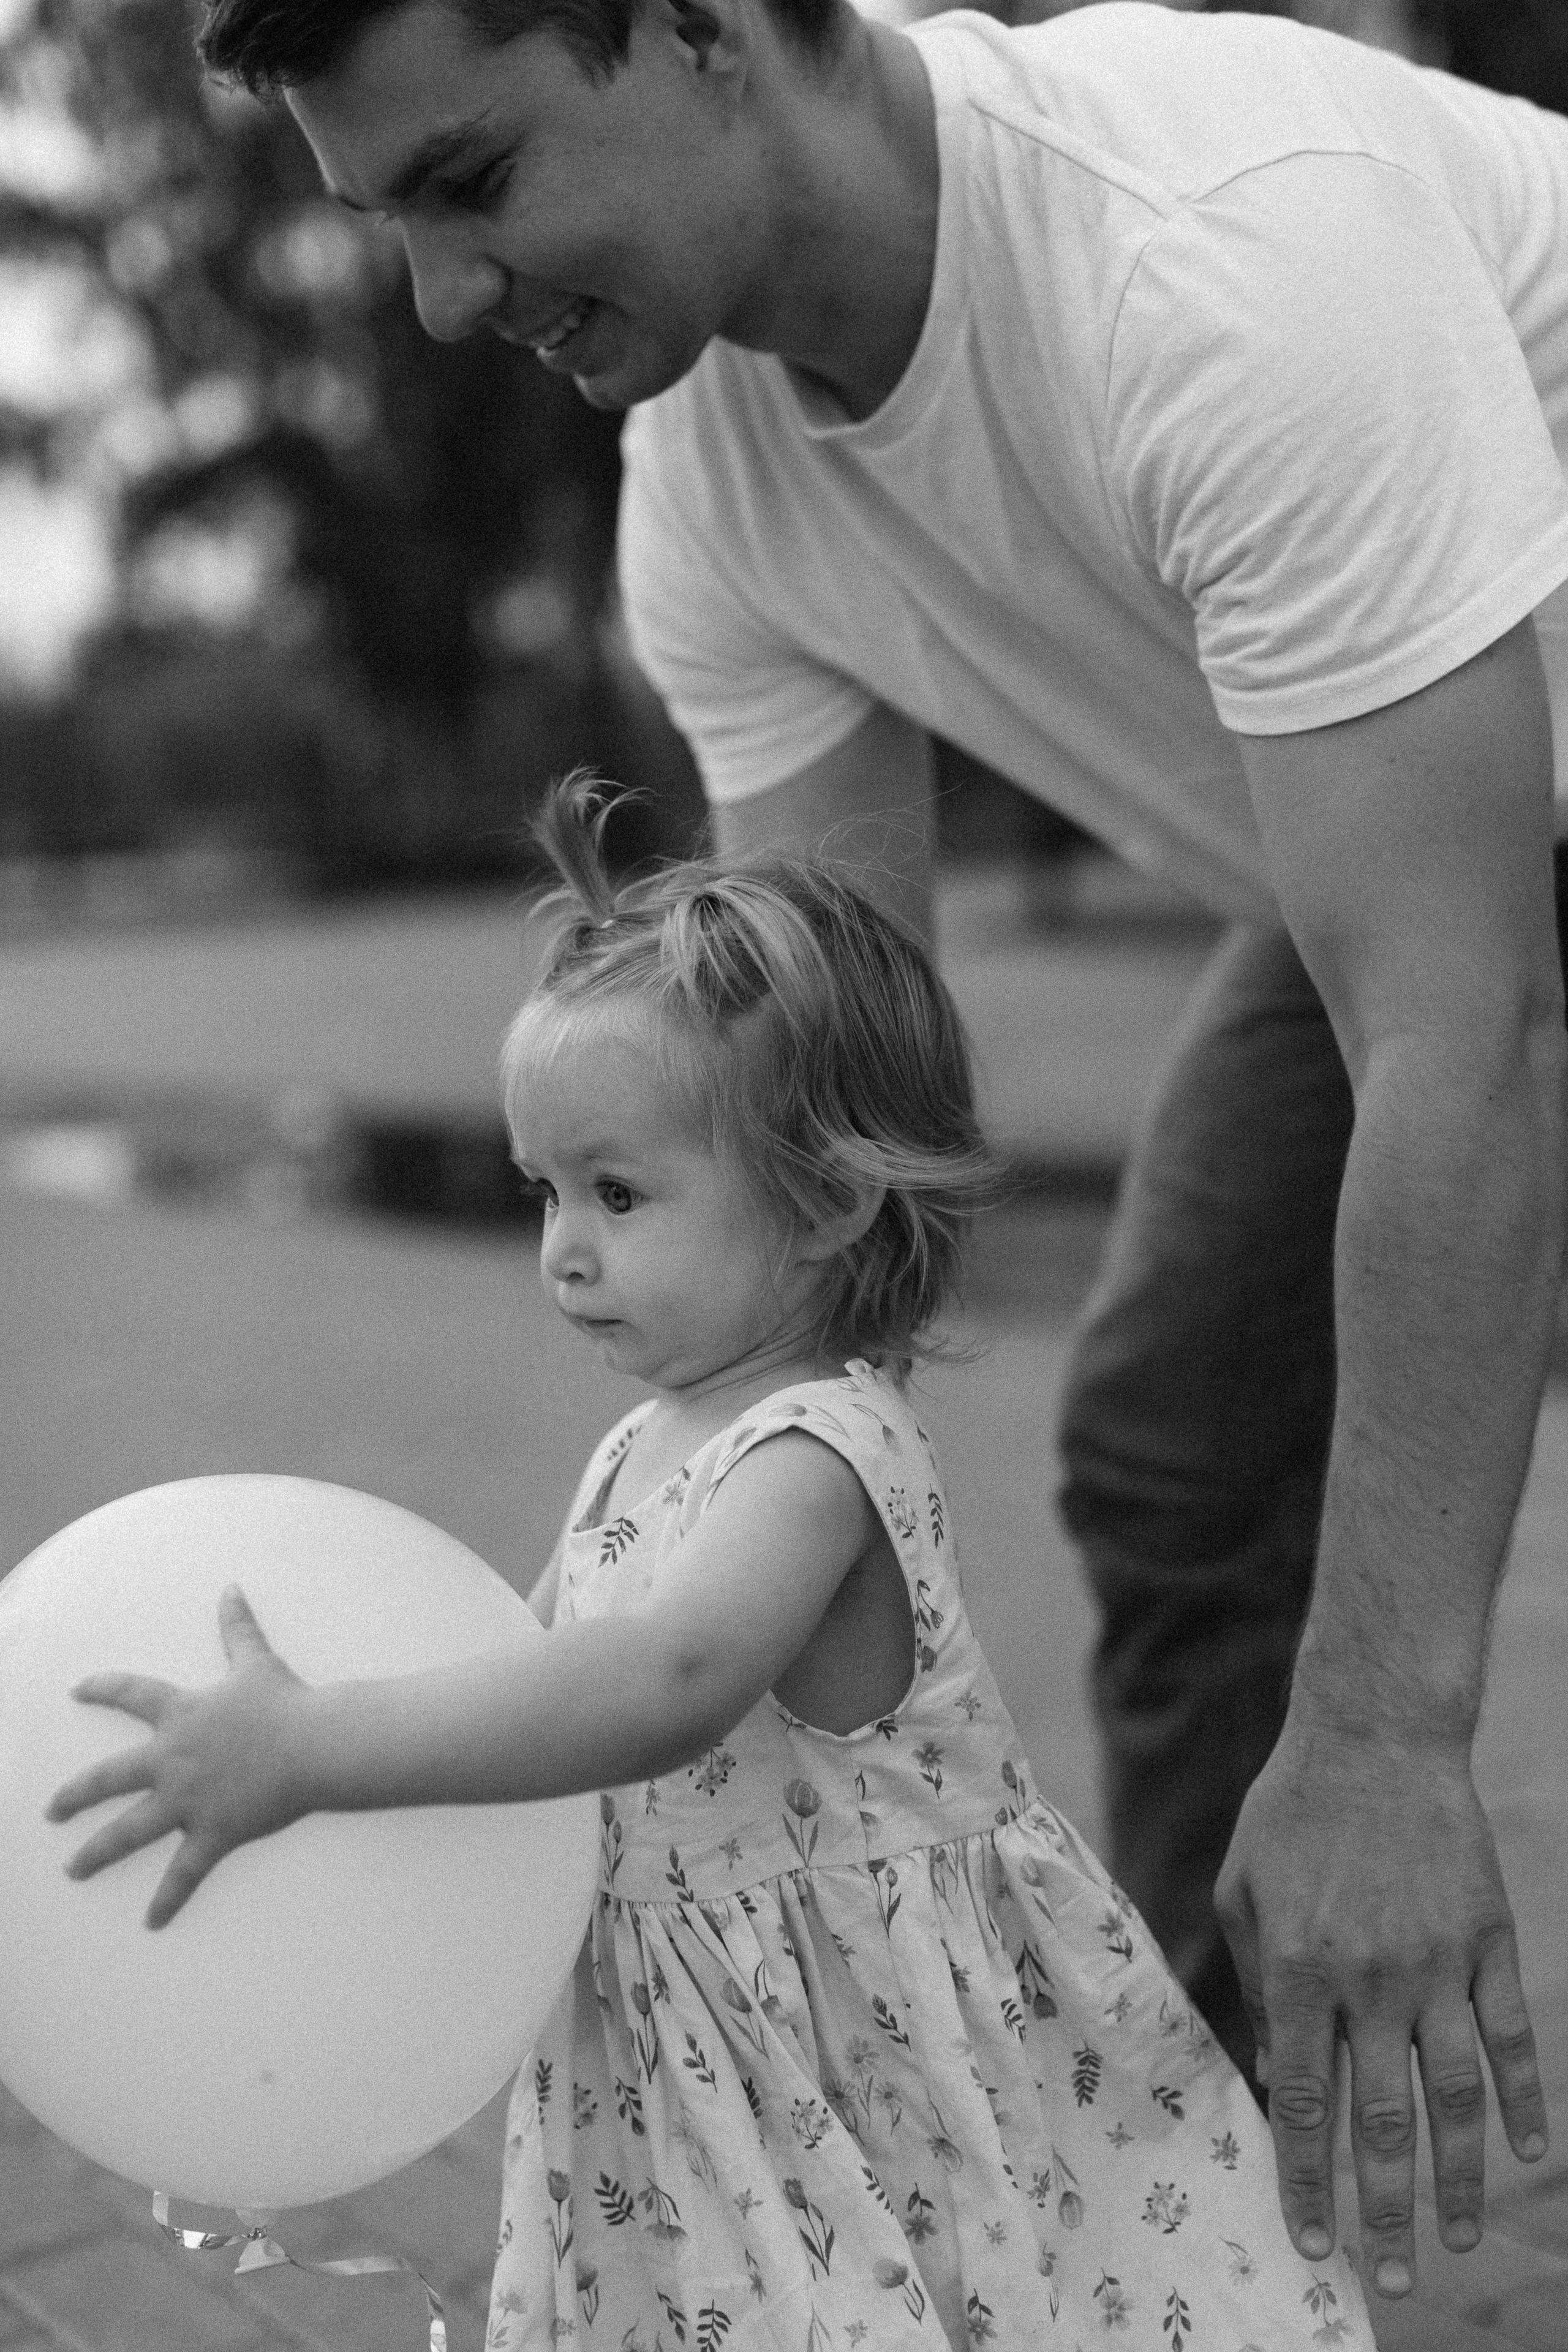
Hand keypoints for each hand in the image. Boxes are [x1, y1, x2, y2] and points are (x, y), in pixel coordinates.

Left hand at [46, 1587, 311, 1929]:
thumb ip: (237, 1626)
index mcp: (181, 1716)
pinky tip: (151, 1922)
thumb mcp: (255, 1660)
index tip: (77, 1690)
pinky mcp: (212, 1833)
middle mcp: (172, 1760)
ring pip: (129, 1832)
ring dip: (97, 1853)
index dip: (102, 1689)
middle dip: (75, 1796)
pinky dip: (168, 1899)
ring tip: (74, 1869)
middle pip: (109, 1779)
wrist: (314, 1744)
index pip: (131, 1695)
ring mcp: (188, 1801)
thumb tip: (230, 1587)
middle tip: (52, 1811)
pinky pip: (183, 1873)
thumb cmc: (286, 1702)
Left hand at [1215, 1708, 1547, 2299]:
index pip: (1306, 2102)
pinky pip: (1509, 2036)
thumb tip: (1279, 2082)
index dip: (1309, 2179)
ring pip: (1455, 2094)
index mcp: (1301, 1967)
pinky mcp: (1489, 1940)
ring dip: (1460, 2177)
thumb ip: (1259, 1992)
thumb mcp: (1245, 1893)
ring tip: (1458, 2239)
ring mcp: (1439, 1961)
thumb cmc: (1292, 1814)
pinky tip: (1524, 2154)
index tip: (1312, 2239)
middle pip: (1383, 2119)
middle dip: (1386, 2208)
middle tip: (1392, 2277)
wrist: (1374, 1735)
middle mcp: (1372, 1976)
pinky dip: (1522, 2100)